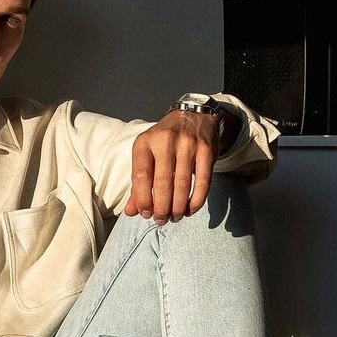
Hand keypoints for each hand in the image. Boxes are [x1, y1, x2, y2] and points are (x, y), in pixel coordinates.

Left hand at [124, 110, 220, 224]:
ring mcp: (187, 144)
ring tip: (176, 217)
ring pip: (182, 185)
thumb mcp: (147, 156)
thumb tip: (130, 212)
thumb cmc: (164, 143)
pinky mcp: (206, 150)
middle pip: (162, 184)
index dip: (143, 200)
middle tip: (162, 220)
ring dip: (179, 208)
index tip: (146, 214)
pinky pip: (202, 182)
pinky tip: (190, 209)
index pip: (141, 177)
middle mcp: (165, 141)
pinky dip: (196, 201)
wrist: (193, 116)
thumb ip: (138, 185)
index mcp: (145, 142)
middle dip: (162, 209)